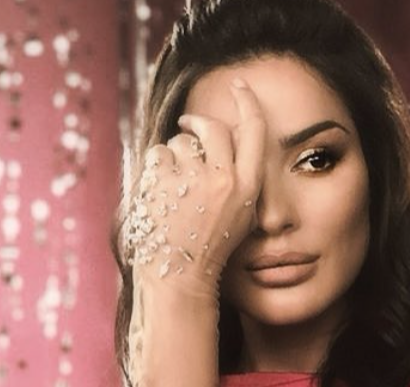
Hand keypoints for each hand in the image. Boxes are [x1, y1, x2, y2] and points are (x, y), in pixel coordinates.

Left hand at [123, 77, 265, 292]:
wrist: (180, 278)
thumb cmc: (206, 248)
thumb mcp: (237, 214)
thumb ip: (236, 176)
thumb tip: (225, 135)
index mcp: (248, 188)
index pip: (254, 131)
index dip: (247, 103)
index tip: (239, 86)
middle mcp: (225, 179)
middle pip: (214, 128)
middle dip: (198, 121)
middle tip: (187, 124)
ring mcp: (193, 179)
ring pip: (181, 142)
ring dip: (174, 157)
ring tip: (173, 191)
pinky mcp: (165, 181)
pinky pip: (157, 155)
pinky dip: (155, 170)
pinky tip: (159, 196)